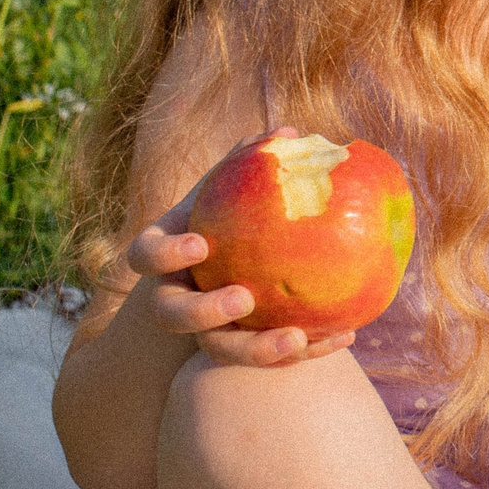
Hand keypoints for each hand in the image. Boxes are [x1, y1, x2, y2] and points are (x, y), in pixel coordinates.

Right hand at [126, 128, 357, 367]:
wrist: (231, 268)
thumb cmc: (232, 214)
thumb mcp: (232, 187)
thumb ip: (252, 161)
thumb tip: (290, 132)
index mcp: (167, 255)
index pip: (144, 256)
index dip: (166, 254)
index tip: (202, 244)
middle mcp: (177, 296)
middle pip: (171, 315)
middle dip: (202, 312)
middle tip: (243, 298)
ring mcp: (205, 330)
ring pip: (218, 350)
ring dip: (255, 349)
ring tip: (296, 338)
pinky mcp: (240, 348)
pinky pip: (267, 357)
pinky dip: (306, 348)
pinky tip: (344, 335)